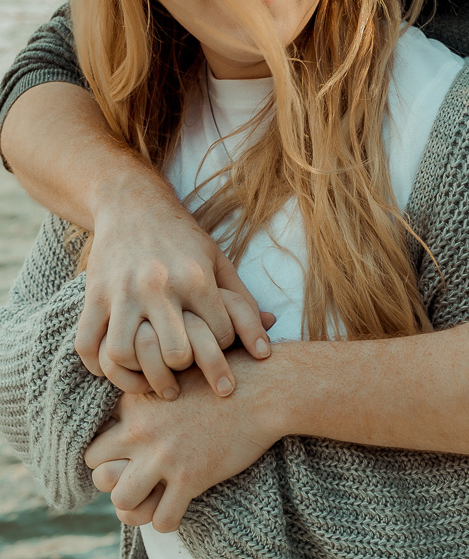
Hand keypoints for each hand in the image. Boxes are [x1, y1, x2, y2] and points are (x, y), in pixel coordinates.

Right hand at [76, 179, 271, 398]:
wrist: (134, 206)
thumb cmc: (184, 239)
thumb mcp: (219, 261)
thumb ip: (242, 301)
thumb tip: (268, 340)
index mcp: (195, 277)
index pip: (219, 334)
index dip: (225, 347)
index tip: (219, 344)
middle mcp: (158, 286)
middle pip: (175, 353)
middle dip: (185, 368)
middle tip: (187, 368)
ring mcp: (122, 292)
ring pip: (124, 354)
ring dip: (139, 372)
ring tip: (152, 375)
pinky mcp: (94, 296)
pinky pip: (86, 345)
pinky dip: (98, 365)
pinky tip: (116, 367)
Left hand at [84, 355, 279, 532]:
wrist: (268, 390)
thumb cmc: (233, 375)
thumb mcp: (183, 371)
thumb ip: (156, 388)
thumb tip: (147, 402)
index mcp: (137, 404)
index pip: (97, 440)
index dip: (114, 451)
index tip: (135, 452)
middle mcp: (142, 431)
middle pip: (98, 471)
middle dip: (116, 479)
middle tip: (140, 477)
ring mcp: (165, 457)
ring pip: (121, 501)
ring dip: (136, 505)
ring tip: (154, 499)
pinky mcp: (190, 478)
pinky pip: (161, 519)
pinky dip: (168, 519)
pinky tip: (180, 506)